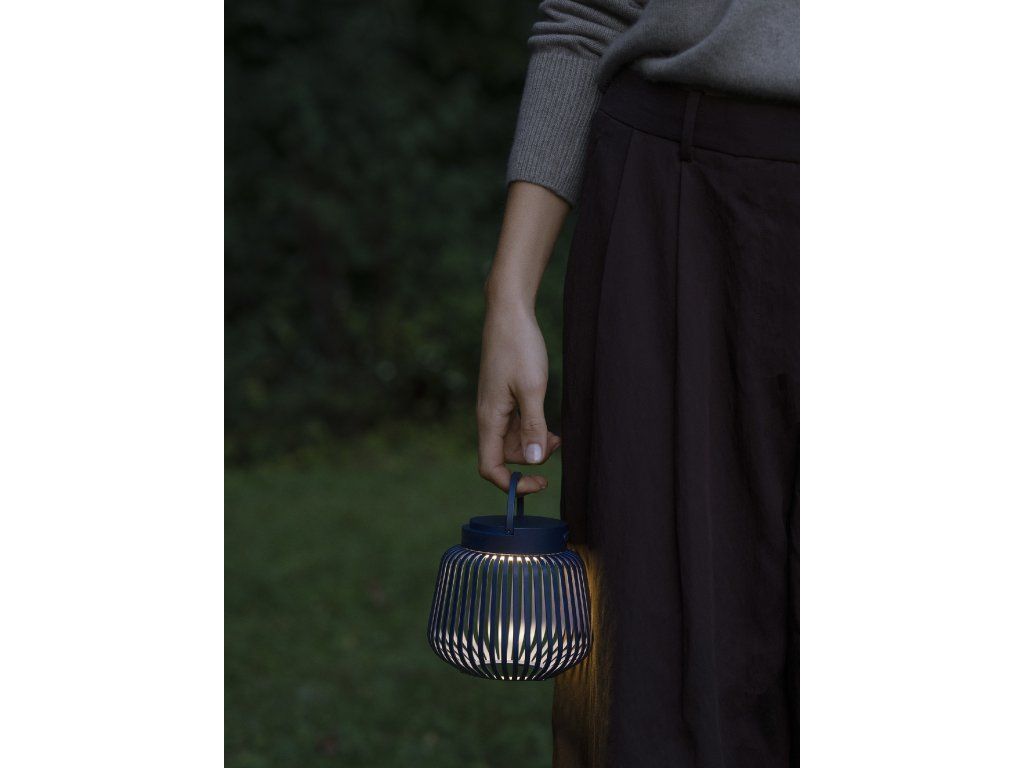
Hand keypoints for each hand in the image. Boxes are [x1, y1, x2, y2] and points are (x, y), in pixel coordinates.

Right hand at [476, 300, 560, 494]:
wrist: (509, 313)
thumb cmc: (519, 346)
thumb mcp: (532, 388)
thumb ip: (533, 427)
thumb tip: (533, 462)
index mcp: (489, 419)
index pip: (490, 468)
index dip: (513, 483)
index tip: (541, 482)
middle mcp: (489, 417)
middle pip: (506, 457)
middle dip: (531, 458)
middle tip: (558, 443)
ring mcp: (496, 408)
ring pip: (514, 442)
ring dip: (535, 443)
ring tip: (557, 434)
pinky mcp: (505, 398)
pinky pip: (517, 425)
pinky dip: (533, 428)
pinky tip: (549, 422)